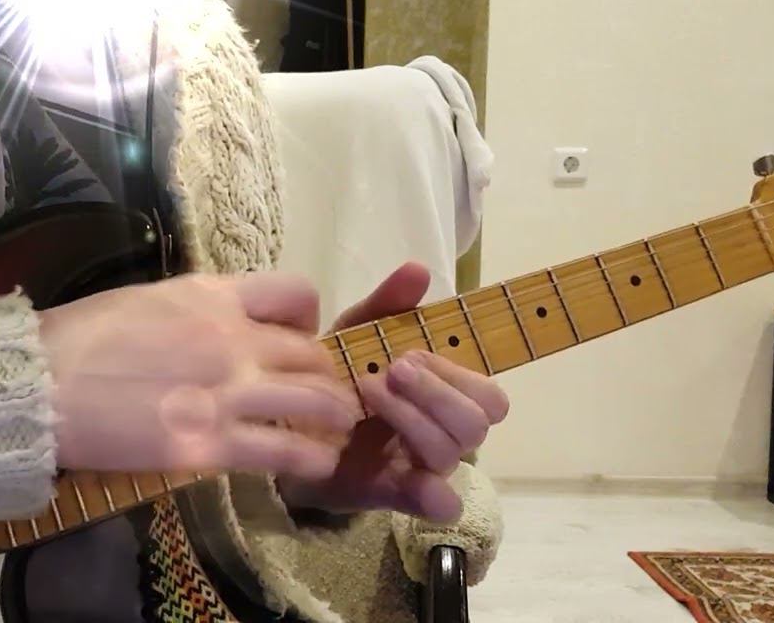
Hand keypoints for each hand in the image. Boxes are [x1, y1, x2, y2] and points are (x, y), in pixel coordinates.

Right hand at [41, 272, 360, 480]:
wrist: (40, 385)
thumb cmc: (76, 339)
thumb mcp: (144, 300)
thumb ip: (192, 311)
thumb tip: (211, 326)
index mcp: (211, 296)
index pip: (294, 293)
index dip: (310, 319)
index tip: (302, 338)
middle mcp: (231, 338)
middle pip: (310, 354)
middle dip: (327, 376)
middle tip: (328, 396)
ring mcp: (226, 392)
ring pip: (313, 403)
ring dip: (335, 418)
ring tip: (339, 431)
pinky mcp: (211, 446)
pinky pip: (285, 451)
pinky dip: (313, 458)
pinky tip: (318, 465)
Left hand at [277, 262, 509, 522]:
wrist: (284, 422)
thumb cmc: (333, 376)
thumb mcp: (356, 334)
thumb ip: (387, 305)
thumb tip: (419, 269)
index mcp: (444, 396)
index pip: (489, 396)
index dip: (456, 375)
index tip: (407, 354)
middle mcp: (443, 433)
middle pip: (477, 422)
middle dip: (435, 393)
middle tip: (388, 372)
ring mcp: (421, 467)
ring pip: (450, 452)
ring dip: (411, 418)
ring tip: (367, 394)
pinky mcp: (395, 495)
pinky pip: (439, 505)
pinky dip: (432, 493)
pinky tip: (411, 478)